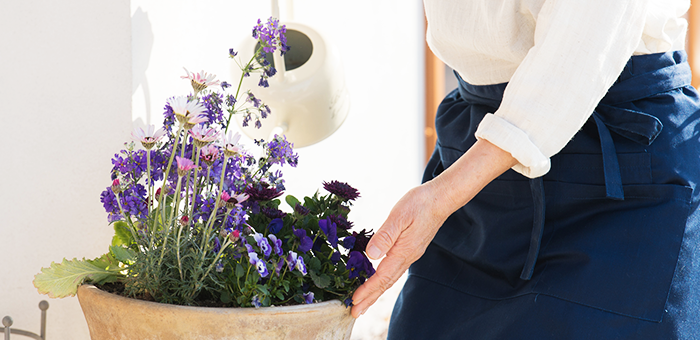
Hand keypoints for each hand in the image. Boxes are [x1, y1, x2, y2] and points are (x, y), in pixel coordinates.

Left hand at [350, 140, 516, 317]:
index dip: (367, 290)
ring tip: (363, 302)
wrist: (440, 198)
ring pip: (390, 278)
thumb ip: (384, 236)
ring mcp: (410, 254)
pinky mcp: (410, 249)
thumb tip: (371, 254)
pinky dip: (383, 280)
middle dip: (369, 299)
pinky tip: (377, 281)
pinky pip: (393, 270)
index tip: (354, 300)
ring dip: (375, 292)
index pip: (381, 277)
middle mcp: (407, 257)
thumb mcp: (399, 216)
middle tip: (354, 312)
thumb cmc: (420, 203)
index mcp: (403, 251)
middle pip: (385, 283)